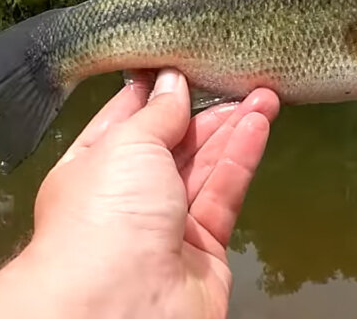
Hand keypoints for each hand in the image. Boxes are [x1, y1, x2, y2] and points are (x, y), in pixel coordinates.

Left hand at [0, 69, 279, 318]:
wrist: (121, 304)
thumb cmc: (102, 219)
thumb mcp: (126, 143)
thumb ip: (157, 112)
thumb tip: (172, 82)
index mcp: (92, 169)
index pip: (126, 120)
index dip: (156, 91)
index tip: (183, 61)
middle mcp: (127, 198)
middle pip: (173, 143)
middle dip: (205, 109)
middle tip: (237, 76)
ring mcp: (165, 225)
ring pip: (205, 166)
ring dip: (233, 128)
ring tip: (264, 93)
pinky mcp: (203, 248)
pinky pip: (224, 193)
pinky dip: (242, 158)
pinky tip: (259, 125)